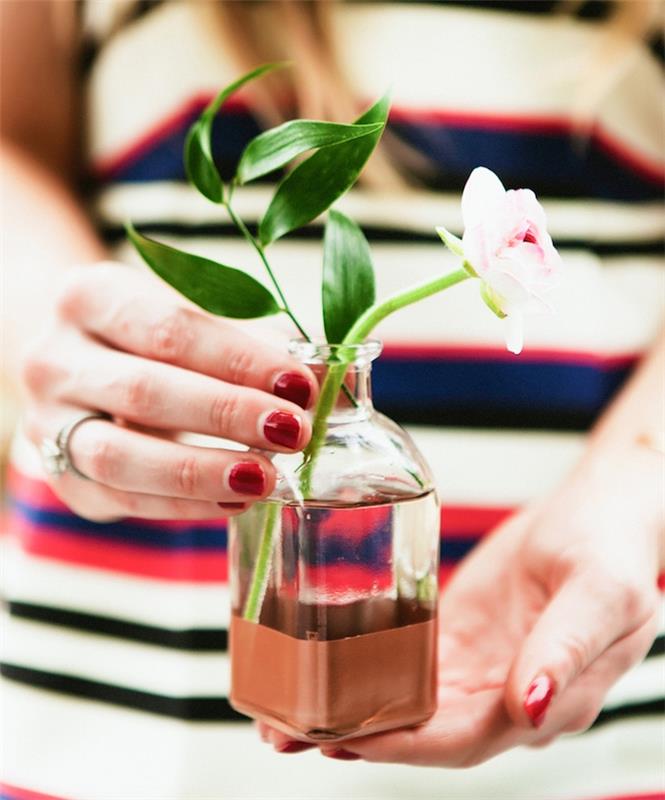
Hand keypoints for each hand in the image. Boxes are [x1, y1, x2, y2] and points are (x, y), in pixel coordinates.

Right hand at [20, 262, 316, 520]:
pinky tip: (234, 499)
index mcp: (90, 297)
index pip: (170, 329)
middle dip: (227, 414)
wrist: (80, 367)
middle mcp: (55, 357)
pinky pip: (120, 499)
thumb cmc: (153, 340)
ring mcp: (48, 422)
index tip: (300, 385)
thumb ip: (257, 344)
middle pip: (144, 391)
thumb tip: (337, 375)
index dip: (240, 360)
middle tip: (293, 432)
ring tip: (266, 478)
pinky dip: (182, 504)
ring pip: (119, 455)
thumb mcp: (195, 323)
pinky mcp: (63, 478)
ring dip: (200, 471)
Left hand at [265, 441, 662, 764]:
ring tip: (285, 711)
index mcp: (545, 700)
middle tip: (289, 730)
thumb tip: (529, 710)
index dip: (404, 744)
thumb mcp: (600, 593)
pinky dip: (364, 670)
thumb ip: (566, 651)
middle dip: (358, 735)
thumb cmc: (609, 550)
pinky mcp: (455, 638)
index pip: (463, 739)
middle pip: (423, 733)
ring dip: (349, 710)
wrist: (596, 513)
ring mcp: (476, 668)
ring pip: (406, 703)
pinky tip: (324, 668)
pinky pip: (406, 662)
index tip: (345, 736)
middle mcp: (503, 695)